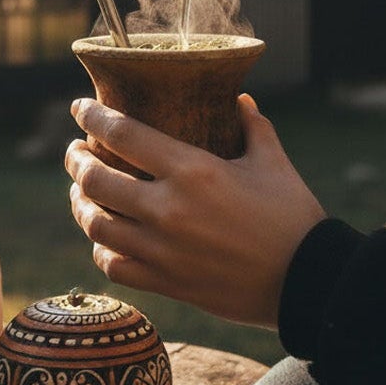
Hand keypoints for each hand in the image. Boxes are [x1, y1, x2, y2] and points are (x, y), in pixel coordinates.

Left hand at [63, 95, 325, 328]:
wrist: (309, 284)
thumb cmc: (295, 219)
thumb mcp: (274, 164)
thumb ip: (253, 127)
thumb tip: (240, 100)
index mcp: (193, 171)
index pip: (122, 134)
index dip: (92, 117)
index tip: (78, 108)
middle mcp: (168, 209)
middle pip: (95, 178)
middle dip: (76, 159)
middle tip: (75, 150)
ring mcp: (162, 249)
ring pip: (95, 223)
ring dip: (80, 203)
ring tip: (80, 191)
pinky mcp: (165, 282)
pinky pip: (112, 264)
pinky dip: (101, 248)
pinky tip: (103, 237)